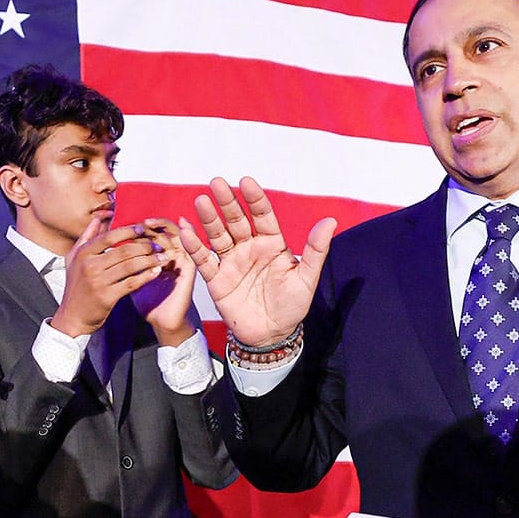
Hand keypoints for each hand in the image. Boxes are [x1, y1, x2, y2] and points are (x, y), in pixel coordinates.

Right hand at [50, 217, 167, 337]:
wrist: (73, 316)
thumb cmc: (77, 285)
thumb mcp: (75, 258)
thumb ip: (88, 236)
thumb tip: (101, 216)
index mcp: (83, 253)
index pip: (109, 236)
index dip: (128, 231)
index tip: (144, 228)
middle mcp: (89, 265)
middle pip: (123, 250)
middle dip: (145, 246)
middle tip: (159, 244)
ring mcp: (98, 282)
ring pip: (130, 266)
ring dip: (150, 260)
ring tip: (164, 257)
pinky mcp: (107, 296)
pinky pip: (132, 283)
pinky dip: (146, 276)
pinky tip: (156, 272)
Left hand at [131, 218, 196, 345]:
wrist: (161, 320)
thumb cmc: (146, 299)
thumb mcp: (130, 276)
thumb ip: (121, 261)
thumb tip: (102, 248)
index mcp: (158, 254)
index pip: (152, 232)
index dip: (140, 226)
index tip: (126, 224)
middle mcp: (172, 254)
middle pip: (165, 229)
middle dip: (152, 224)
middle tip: (140, 222)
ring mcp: (182, 260)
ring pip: (177, 234)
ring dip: (164, 227)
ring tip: (148, 224)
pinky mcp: (190, 267)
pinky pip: (190, 248)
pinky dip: (187, 236)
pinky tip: (176, 232)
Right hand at [180, 177, 335, 346]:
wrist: (273, 335)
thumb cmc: (292, 305)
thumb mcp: (307, 278)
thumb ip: (316, 250)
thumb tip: (331, 221)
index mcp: (272, 244)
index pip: (262, 216)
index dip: (255, 199)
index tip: (246, 182)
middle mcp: (250, 248)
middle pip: (236, 220)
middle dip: (228, 202)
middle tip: (218, 182)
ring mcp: (232, 262)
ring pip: (218, 235)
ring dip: (209, 219)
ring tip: (201, 201)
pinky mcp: (217, 280)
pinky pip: (204, 260)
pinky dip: (195, 246)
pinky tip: (187, 230)